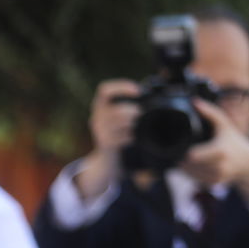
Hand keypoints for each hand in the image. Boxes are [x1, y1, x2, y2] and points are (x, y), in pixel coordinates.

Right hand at [73, 80, 140, 200]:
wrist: (107, 160)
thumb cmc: (118, 134)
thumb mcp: (119, 118)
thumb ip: (129, 105)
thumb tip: (152, 91)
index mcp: (100, 106)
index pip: (104, 90)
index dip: (121, 87)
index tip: (138, 91)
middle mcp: (96, 117)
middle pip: (115, 110)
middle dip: (131, 111)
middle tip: (141, 114)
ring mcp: (99, 131)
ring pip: (117, 121)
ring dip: (131, 123)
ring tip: (137, 126)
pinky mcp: (105, 143)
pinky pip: (119, 137)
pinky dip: (129, 137)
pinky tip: (133, 138)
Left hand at [181, 99, 248, 207]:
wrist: (248, 163)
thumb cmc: (234, 141)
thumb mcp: (224, 125)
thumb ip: (210, 112)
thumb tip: (194, 102)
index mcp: (219, 152)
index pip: (191, 156)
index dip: (183, 152)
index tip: (180, 145)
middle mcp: (218, 167)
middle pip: (187, 166)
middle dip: (181, 159)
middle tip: (177, 151)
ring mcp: (215, 177)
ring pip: (189, 174)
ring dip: (183, 167)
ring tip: (182, 157)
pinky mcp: (213, 184)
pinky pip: (194, 180)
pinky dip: (189, 174)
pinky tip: (189, 165)